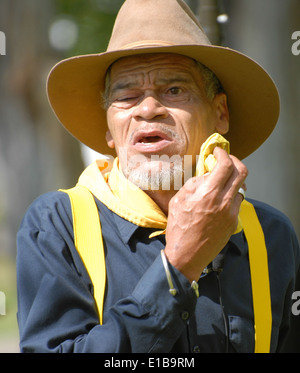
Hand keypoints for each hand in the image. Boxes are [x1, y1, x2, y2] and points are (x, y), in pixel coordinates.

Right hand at [164, 146, 247, 282]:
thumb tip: (206, 174)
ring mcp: (232, 213)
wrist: (187, 255)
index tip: (217, 151)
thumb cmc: (179, 228)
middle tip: (226, 160)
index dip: (223, 154)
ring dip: (232, 181)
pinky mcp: (234, 222)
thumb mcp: (179, 200)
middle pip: (242, 172)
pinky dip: (230, 195)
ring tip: (220, 183)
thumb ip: (194, 184)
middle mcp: (224, 202)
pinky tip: (219, 200)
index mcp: (209, 194)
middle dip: (235, 161)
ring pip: (240, 188)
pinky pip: (236, 202)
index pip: (225, 165)